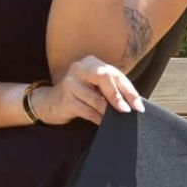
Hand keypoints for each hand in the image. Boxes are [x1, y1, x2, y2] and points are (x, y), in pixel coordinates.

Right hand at [30, 56, 144, 125]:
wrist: (48, 103)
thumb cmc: (78, 95)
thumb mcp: (94, 86)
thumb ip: (111, 88)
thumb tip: (133, 102)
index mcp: (90, 62)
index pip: (114, 74)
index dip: (129, 90)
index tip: (138, 105)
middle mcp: (79, 68)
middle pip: (104, 78)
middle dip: (119, 95)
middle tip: (128, 110)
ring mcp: (70, 83)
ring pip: (96, 98)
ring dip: (109, 111)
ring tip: (116, 119)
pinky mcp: (65, 100)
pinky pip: (87, 111)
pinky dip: (98, 119)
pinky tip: (103, 123)